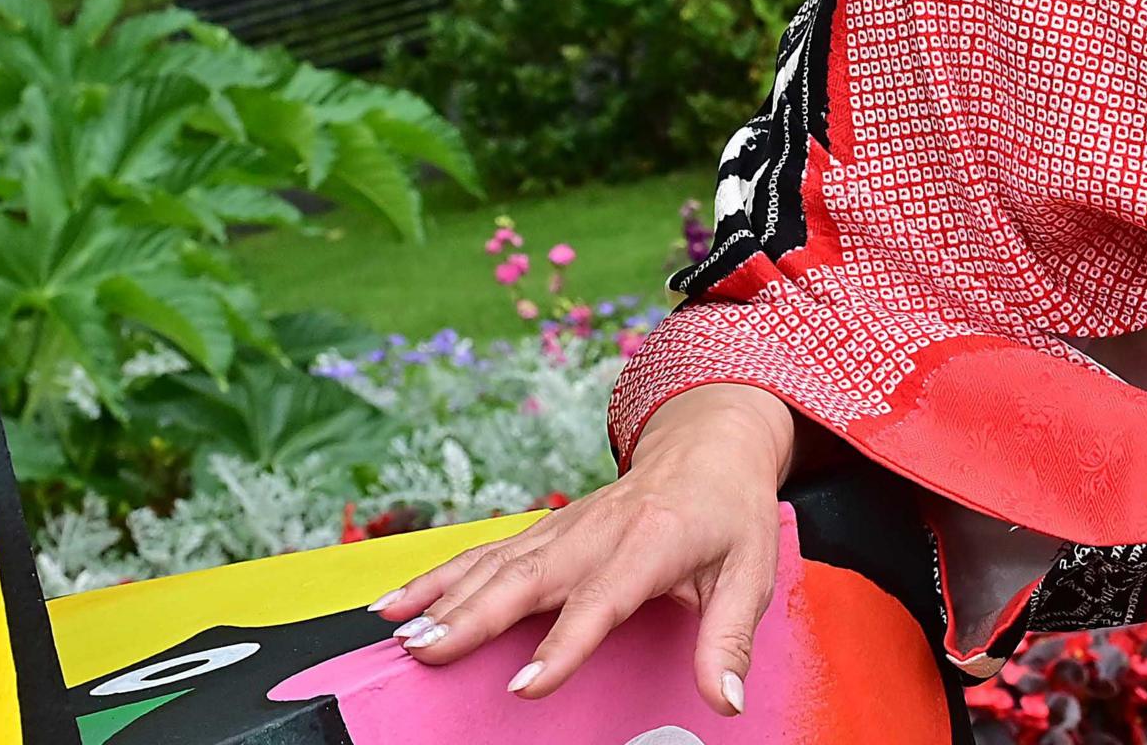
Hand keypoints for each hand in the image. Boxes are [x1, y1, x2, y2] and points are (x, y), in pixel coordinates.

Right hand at [370, 382, 797, 710]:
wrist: (707, 445)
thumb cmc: (728, 511)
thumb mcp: (750, 573)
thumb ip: (729, 640)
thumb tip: (726, 701)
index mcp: (649, 543)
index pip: (600, 600)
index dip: (563, 644)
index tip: (527, 684)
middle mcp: (595, 531)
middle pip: (527, 578)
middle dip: (473, 617)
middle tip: (429, 653)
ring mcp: (562, 527)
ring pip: (494, 564)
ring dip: (443, 599)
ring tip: (402, 635)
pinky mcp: (542, 530)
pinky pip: (482, 554)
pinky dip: (436, 578)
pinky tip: (396, 602)